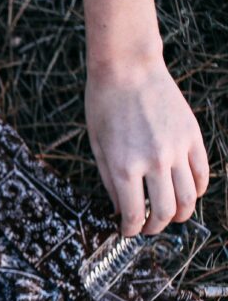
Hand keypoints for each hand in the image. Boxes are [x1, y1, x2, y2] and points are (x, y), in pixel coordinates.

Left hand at [85, 56, 207, 235]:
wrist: (128, 69)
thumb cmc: (104, 107)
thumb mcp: (98, 147)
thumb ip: (110, 181)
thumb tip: (121, 209)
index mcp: (125, 167)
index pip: (134, 215)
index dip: (131, 229)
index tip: (128, 231)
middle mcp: (154, 161)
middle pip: (165, 211)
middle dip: (156, 227)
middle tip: (149, 227)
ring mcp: (177, 149)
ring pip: (189, 198)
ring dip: (180, 214)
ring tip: (170, 215)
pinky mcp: (193, 136)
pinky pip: (202, 174)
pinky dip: (197, 190)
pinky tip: (186, 193)